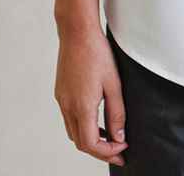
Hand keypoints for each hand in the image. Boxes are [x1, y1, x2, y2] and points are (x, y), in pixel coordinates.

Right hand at [54, 26, 128, 166]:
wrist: (77, 31)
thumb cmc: (97, 53)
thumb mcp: (114, 83)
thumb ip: (117, 113)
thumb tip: (119, 137)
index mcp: (81, 106)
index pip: (90, 144)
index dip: (107, 152)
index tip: (123, 149)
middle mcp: (67, 106)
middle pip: (80, 142)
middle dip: (100, 150)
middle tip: (118, 149)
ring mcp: (61, 99)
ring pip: (73, 132)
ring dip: (90, 139)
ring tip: (110, 136)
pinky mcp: (60, 92)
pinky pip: (69, 118)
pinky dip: (82, 126)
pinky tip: (96, 119)